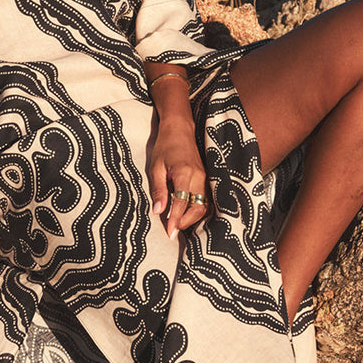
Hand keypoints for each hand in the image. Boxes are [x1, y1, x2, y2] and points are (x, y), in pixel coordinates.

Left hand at [148, 119, 209, 238]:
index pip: (181, 202)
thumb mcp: (156, 167)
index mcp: (185, 173)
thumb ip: (159, 190)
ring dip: (192, 218)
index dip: (175, 219)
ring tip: (178, 225)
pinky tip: (187, 215)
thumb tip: (157, 211)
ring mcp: (205, 178)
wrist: (180, 130)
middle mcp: (199, 177)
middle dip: (185, 222)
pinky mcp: (207, 179)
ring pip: (204, 206)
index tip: (169, 232)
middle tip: (172, 231)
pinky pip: (206, 200)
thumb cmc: (165, 147)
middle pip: (197, 207)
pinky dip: (198, 210)